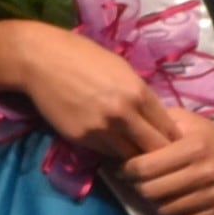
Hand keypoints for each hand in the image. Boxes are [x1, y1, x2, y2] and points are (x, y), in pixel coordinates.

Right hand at [4, 21, 167, 157]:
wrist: (41, 60)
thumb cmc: (82, 56)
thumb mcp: (120, 69)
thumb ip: (139, 94)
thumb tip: (155, 117)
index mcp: (138, 92)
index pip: (168, 129)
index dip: (172, 140)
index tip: (172, 145)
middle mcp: (123, 113)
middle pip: (154, 149)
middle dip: (158, 154)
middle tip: (158, 158)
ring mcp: (102, 129)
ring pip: (130, 156)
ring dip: (133, 156)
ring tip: (134, 155)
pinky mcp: (82, 139)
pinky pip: (106, 153)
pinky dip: (112, 152)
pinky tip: (110, 145)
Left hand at [121, 112, 213, 214]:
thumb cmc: (212, 135)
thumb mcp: (187, 121)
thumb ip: (159, 125)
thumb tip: (127, 138)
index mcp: (194, 147)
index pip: (146, 167)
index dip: (128, 170)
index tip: (124, 168)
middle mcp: (206, 172)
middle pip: (152, 192)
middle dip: (137, 187)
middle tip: (135, 183)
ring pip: (167, 210)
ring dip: (155, 203)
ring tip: (153, 193)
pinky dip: (174, 214)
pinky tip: (173, 202)